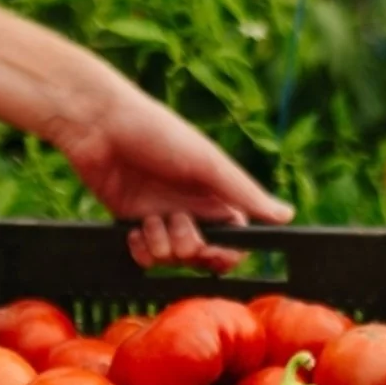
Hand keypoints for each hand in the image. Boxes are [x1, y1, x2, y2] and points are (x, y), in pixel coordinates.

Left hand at [51, 82, 293, 272]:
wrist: (98, 126)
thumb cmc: (157, 133)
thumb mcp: (207, 162)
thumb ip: (245, 193)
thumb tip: (287, 215)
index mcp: (215, 193)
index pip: (234, 238)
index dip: (226, 252)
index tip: (213, 250)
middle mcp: (191, 208)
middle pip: (203, 254)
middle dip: (190, 247)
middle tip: (177, 224)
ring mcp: (161, 217)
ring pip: (172, 258)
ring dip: (161, 244)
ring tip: (149, 219)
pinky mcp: (132, 224)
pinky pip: (145, 257)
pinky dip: (140, 250)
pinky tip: (133, 230)